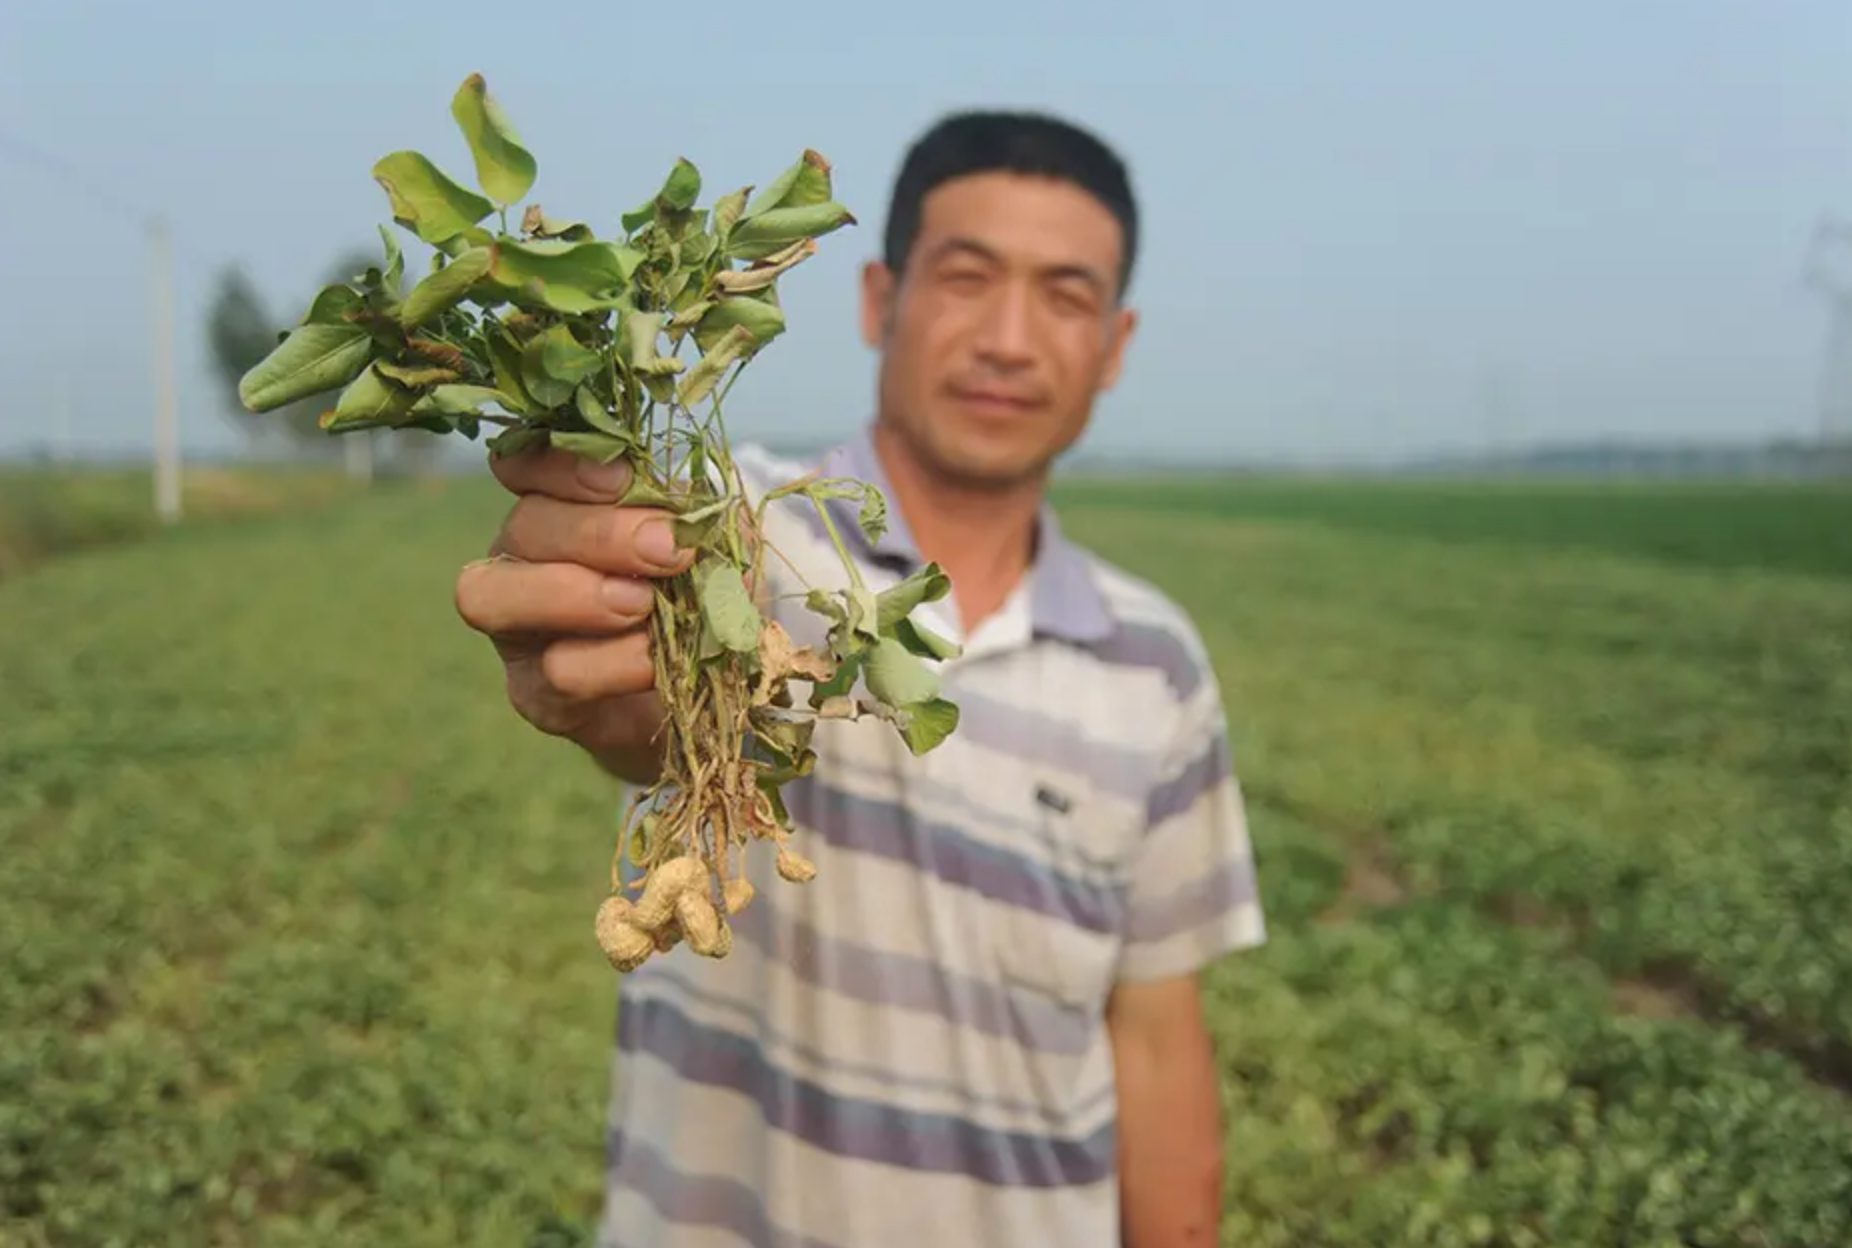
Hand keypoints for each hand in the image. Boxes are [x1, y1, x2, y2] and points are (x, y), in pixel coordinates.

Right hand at [453, 445, 694, 784]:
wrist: (708, 686)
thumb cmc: (700, 595)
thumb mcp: (705, 542)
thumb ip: (686, 517)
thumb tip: (680, 516)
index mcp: (557, 506)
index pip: (524, 465)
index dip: (559, 465)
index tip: (621, 479)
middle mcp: (521, 560)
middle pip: (522, 527)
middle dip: (598, 534)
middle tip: (670, 551)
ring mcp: (516, 630)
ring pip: (496, 597)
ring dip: (582, 596)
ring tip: (647, 606)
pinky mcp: (536, 694)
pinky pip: (555, 672)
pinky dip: (615, 663)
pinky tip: (658, 661)